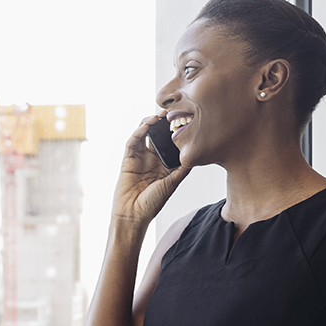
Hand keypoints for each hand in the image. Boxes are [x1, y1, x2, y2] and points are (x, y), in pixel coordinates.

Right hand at [111, 114, 190, 230]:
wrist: (133, 215)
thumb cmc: (152, 203)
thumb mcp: (173, 183)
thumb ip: (183, 168)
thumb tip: (197, 153)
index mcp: (163, 164)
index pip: (169, 142)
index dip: (175, 131)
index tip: (184, 119)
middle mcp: (152, 159)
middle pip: (157, 135)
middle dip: (163, 123)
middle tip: (171, 111)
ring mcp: (139, 158)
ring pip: (144, 134)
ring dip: (150, 123)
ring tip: (159, 115)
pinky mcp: (128, 159)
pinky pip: (133, 142)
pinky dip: (139, 131)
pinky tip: (147, 125)